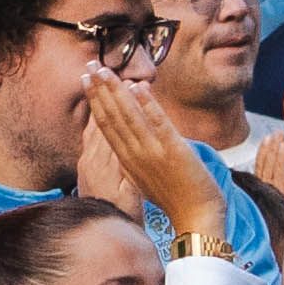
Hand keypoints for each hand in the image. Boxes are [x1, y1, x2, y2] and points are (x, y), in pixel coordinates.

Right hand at [87, 69, 228, 246]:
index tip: (87, 81)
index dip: (96, 102)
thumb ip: (136, 158)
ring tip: (106, 70)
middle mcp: (134, 156)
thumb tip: (131, 140)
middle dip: (99, 91)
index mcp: (127, 161)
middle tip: (90, 65)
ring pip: (128, 118)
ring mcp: (153, 154)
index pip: (106, 127)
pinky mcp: (173, 152)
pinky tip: (138, 87)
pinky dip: (147, 105)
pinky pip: (157, 124)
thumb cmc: (176, 198)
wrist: (196, 219)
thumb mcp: (147, 177)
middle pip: (111, 119)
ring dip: (117, 92)